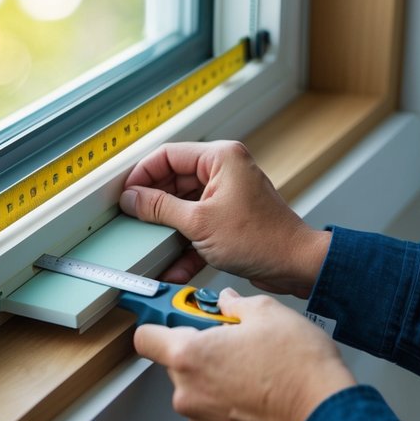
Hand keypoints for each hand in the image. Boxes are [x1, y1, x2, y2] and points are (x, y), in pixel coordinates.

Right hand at [119, 141, 330, 296]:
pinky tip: (174, 265)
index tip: (124, 194)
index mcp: (220, 157)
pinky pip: (198, 224)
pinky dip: (186, 243)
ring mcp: (227, 195)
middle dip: (154, 205)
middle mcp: (224, 170)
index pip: (168, 155)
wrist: (295, 265)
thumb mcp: (199, 222)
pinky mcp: (229, 218)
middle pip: (173, 181)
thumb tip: (132, 198)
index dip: (142, 174)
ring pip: (184, 206)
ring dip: (168, 229)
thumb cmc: (261, 239)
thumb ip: (160, 208)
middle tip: (132, 220)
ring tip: (151, 244)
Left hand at [134, 289, 356, 420]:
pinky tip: (256, 390)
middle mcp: (187, 392)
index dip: (159, 323)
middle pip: (177, 362)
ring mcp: (201, 420)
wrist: (324, 414)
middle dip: (201, 349)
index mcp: (189, 356)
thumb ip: (236, 305)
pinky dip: (227, 401)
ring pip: (197, 388)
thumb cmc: (298, 367)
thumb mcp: (268, 312)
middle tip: (233, 340)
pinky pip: (212, 411)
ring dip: (215, 377)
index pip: (146, 337)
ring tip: (253, 367)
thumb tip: (229, 303)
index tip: (173, 318)